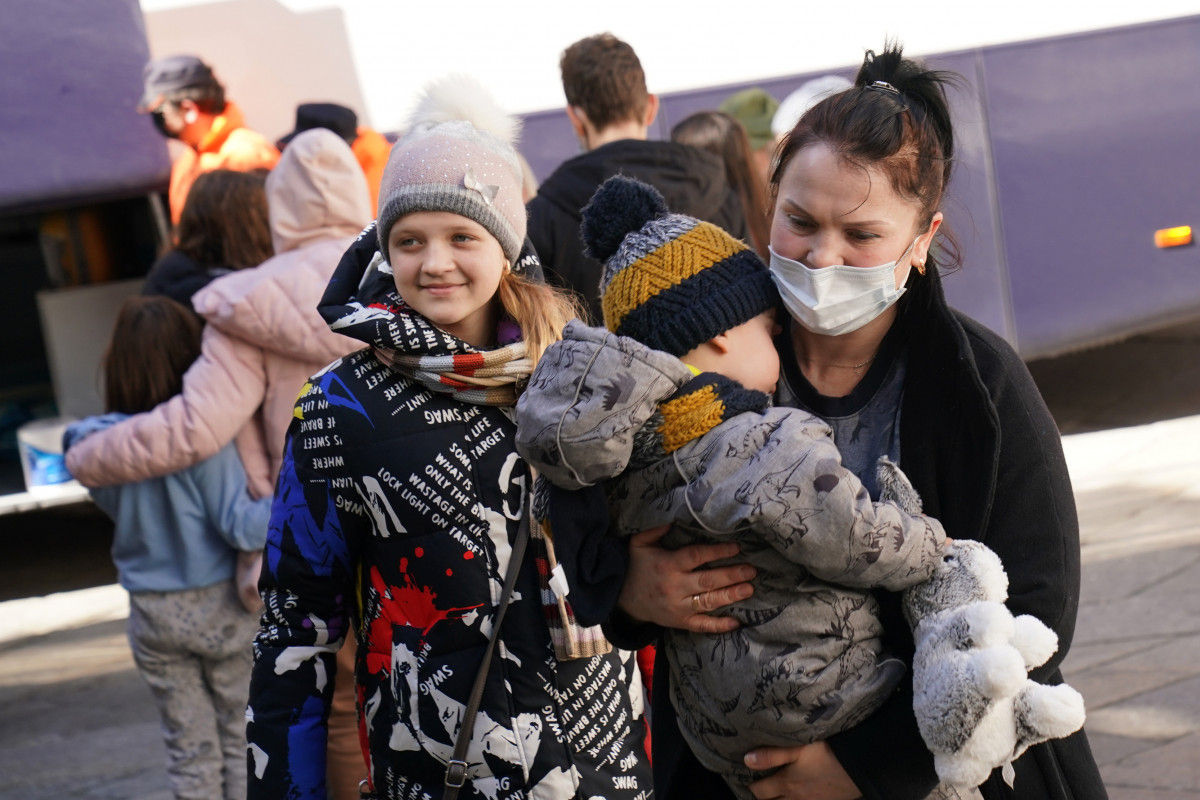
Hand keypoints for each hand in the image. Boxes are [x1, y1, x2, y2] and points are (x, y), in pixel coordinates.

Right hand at [617, 525, 754, 633]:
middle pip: (708, 581)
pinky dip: (719, 626)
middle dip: (732, 575)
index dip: (717, 552)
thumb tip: (675, 518)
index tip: (736, 547)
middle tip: (751, 570)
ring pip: (708, 602)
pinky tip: (736, 622)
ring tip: (749, 589)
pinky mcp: (680, 622)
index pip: (696, 556)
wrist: (620, 599)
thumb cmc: (635, 566)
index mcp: (668, 564)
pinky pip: (701, 625)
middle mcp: (675, 586)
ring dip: (731, 596)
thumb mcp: (638, 543)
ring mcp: (678, 606)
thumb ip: (655, 529)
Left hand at [745, 741, 861, 799]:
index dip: (751, 786)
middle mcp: (796, 798)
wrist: (861, 765)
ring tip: (776, 793)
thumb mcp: (798, 748)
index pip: (760, 791)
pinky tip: (798, 795)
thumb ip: (772, 754)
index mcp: (786, 783)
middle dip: (765, 798)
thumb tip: (746, 760)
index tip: (748, 778)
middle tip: (761, 788)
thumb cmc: (828, 752)